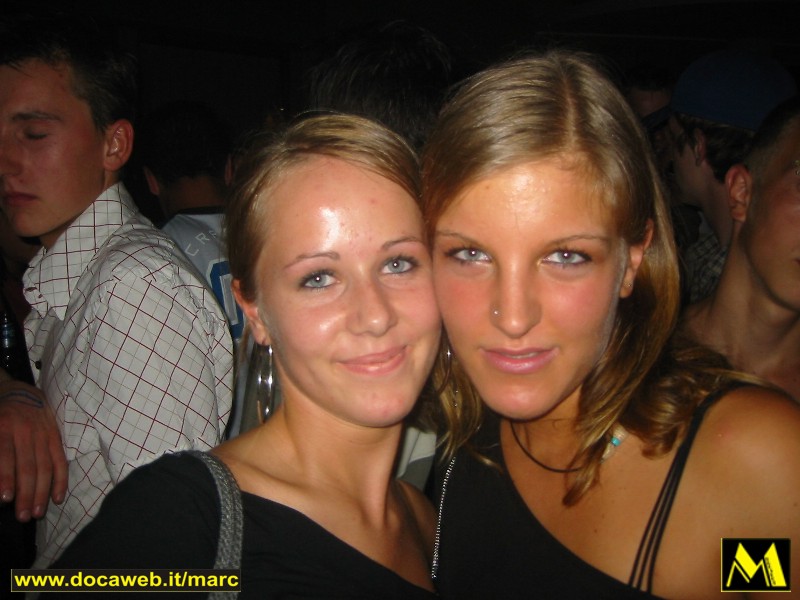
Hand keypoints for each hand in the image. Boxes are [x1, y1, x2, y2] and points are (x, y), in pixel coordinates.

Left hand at [0, 379, 67, 520]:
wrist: (21, 392)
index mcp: (3, 427)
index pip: (6, 456)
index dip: (6, 478)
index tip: (5, 499)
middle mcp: (25, 431)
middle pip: (28, 466)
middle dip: (26, 493)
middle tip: (23, 517)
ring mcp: (44, 434)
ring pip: (45, 467)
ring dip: (42, 492)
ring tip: (37, 513)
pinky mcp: (56, 436)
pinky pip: (61, 460)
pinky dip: (61, 480)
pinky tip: (58, 498)